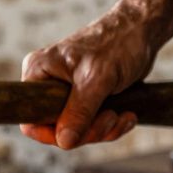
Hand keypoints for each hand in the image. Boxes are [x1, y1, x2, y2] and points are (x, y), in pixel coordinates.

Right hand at [20, 13, 156, 148]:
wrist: (142, 30)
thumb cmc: (117, 43)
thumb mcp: (95, 80)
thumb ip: (78, 112)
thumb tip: (64, 142)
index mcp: (39, 72)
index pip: (30, 118)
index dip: (50, 134)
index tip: (77, 136)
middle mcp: (48, 83)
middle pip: (56, 128)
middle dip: (87, 131)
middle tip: (110, 118)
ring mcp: (67, 92)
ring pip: (77, 130)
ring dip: (103, 129)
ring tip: (122, 115)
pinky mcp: (86, 98)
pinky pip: (91, 125)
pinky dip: (111, 126)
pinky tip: (127, 115)